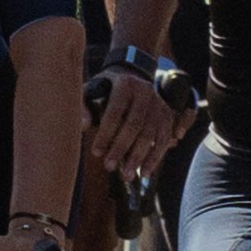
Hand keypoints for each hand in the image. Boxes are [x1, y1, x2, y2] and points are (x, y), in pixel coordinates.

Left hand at [86, 59, 186, 185]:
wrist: (132, 75)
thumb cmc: (106, 88)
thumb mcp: (92, 89)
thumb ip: (84, 106)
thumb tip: (83, 126)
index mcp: (125, 84)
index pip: (115, 111)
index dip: (106, 133)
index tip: (96, 152)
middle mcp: (145, 92)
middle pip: (134, 125)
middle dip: (121, 148)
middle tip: (109, 166)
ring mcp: (159, 104)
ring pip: (151, 134)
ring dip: (138, 157)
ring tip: (125, 175)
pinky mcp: (167, 116)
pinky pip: (163, 140)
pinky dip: (155, 158)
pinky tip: (143, 172)